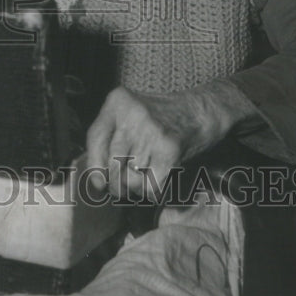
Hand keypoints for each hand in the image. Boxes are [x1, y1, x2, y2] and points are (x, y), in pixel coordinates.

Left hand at [86, 82, 251, 199]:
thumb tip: (96, 180)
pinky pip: (151, 185)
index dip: (94, 165)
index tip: (98, 183)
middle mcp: (133, 114)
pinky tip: (156, 186)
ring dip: (136, 189)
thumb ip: (112, 136)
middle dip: (116, 183)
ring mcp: (152, 130)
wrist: (200, 111)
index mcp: (118, 102)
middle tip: (121, 189)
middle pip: (112, 162)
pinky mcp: (170, 148)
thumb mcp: (131, 115)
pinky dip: (152, 193)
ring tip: (143, 181)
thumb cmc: (161, 118)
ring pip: (131, 177)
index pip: (95, 137)